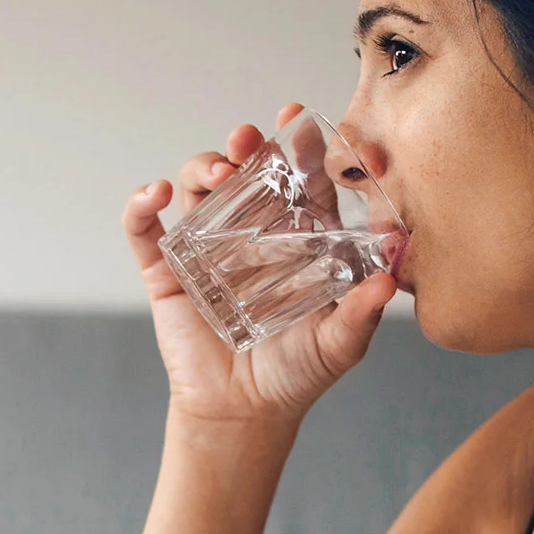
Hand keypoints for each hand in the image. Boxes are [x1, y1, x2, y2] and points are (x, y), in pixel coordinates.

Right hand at [122, 102, 396, 428]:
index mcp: (295, 240)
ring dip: (201, 166)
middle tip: (249, 141)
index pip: (298, 180)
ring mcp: (205, 250)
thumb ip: (362, 312)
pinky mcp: (167, 273)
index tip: (297, 120)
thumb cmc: (296, 374)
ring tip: (216, 171)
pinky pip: (145, 231)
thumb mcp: (340, 344)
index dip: (297, 147)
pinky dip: (141, 206)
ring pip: (197, 190)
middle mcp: (249, 235)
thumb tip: (392, 279)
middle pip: (245, 173)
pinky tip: (154, 194)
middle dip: (245, 146)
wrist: (244, 413)